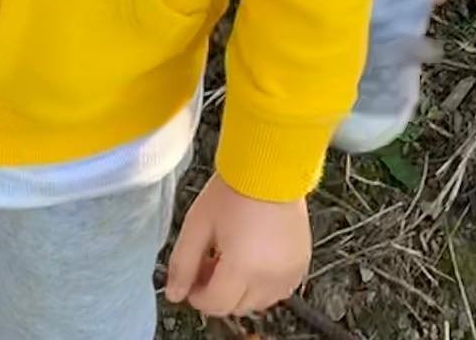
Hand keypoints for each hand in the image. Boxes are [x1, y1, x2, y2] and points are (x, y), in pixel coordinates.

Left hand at [165, 174, 310, 317]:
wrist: (270, 168)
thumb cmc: (234, 190)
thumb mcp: (198, 224)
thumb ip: (182, 263)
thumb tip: (174, 294)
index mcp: (242, 268)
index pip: (215, 304)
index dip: (197, 295)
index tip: (191, 279)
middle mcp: (269, 278)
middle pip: (235, 307)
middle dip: (218, 291)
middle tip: (209, 261)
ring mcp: (289, 274)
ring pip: (257, 302)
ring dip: (242, 290)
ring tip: (233, 256)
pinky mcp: (301, 265)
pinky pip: (278, 290)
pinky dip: (264, 283)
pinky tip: (255, 257)